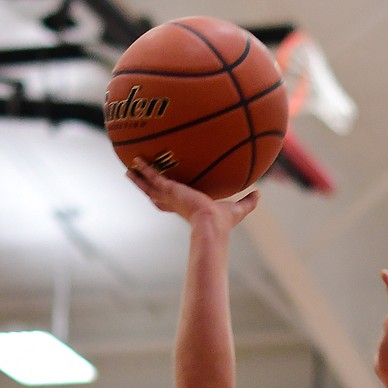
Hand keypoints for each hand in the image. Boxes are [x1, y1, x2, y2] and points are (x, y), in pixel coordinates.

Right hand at [126, 159, 258, 228]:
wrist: (212, 225)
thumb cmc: (224, 222)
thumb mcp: (238, 208)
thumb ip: (249, 202)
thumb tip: (260, 193)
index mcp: (187, 208)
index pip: (174, 202)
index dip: (167, 197)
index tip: (163, 191)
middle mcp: (176, 204)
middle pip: (156, 195)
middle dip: (146, 187)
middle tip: (136, 178)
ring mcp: (170, 198)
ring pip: (149, 187)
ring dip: (138, 179)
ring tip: (127, 169)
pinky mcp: (168, 191)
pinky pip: (153, 178)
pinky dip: (144, 169)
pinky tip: (134, 160)